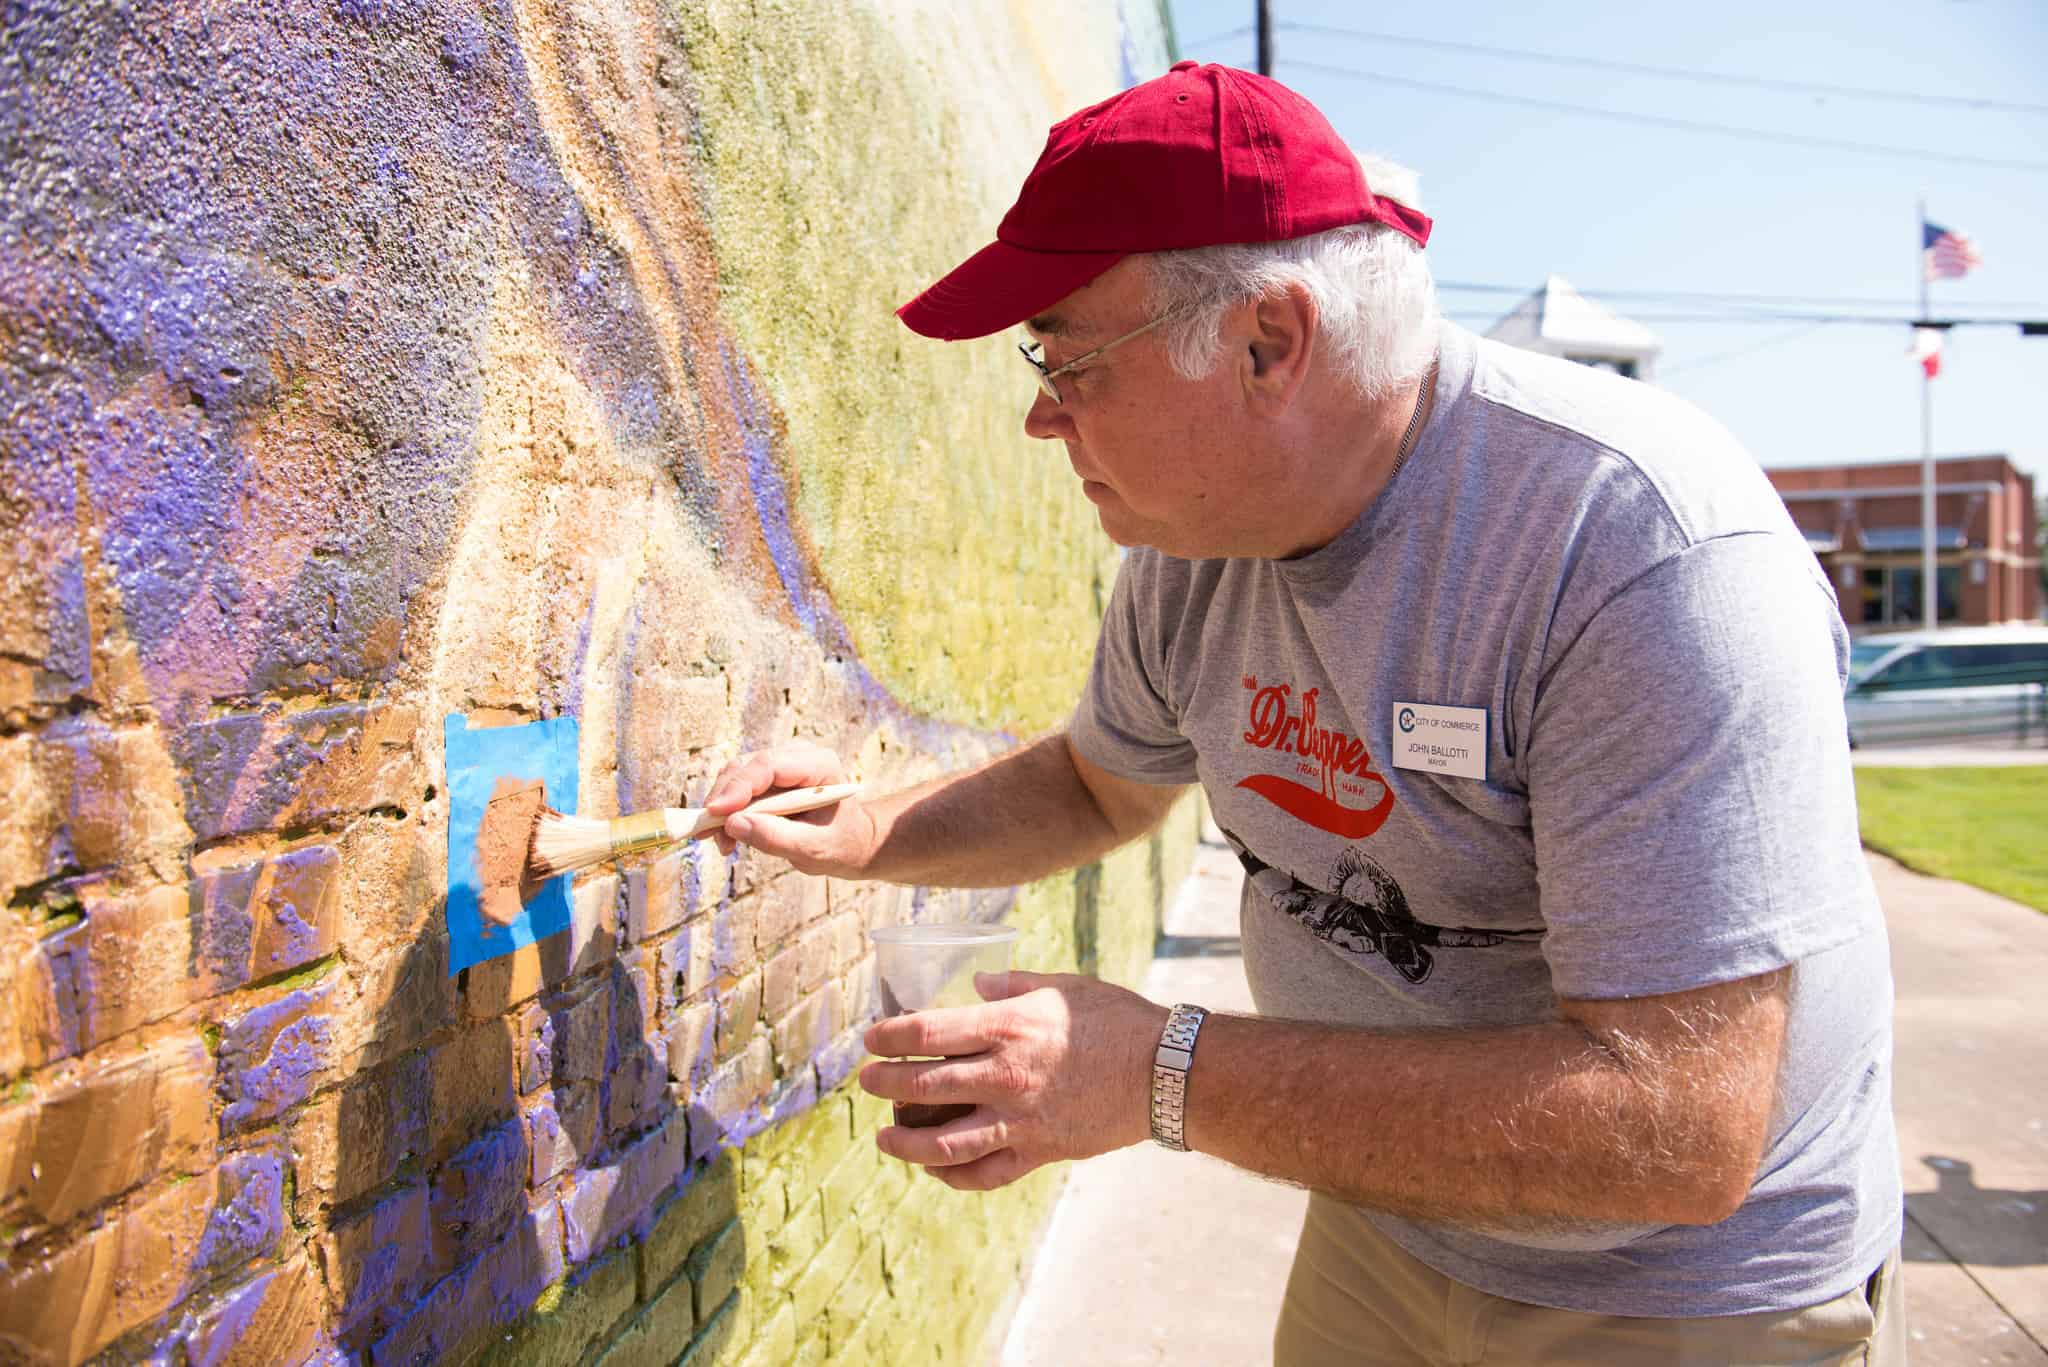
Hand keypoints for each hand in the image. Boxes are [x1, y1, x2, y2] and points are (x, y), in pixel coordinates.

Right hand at [701, 741, 874, 875]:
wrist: (850, 841)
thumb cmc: (839, 844)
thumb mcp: (814, 849)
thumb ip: (776, 838)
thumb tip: (733, 824)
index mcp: (820, 764)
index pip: (769, 765)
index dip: (739, 786)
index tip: (715, 812)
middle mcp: (799, 755)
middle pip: (747, 767)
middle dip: (723, 799)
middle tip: (708, 833)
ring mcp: (781, 763)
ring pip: (736, 775)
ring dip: (722, 808)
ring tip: (722, 842)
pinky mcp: (767, 777)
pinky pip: (737, 787)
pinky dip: (727, 811)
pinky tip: (728, 837)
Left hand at [858, 970, 1169, 1190]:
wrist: (1166, 1071)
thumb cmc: (1116, 1019)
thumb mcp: (1063, 985)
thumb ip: (1013, 984)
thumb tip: (976, 982)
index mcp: (1009, 1027)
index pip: (927, 1033)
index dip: (889, 1037)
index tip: (871, 1039)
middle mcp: (1006, 1076)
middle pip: (923, 1087)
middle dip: (884, 1086)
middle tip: (868, 1083)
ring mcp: (1021, 1121)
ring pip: (944, 1144)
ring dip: (904, 1143)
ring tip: (884, 1138)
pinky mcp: (1039, 1151)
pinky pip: (985, 1174)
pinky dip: (953, 1176)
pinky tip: (935, 1169)